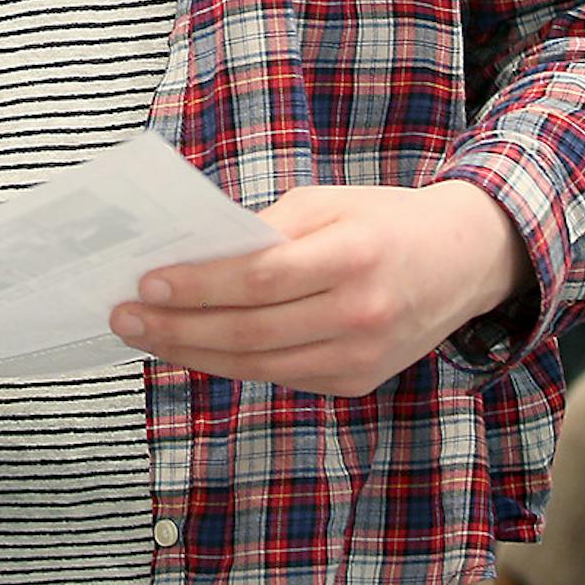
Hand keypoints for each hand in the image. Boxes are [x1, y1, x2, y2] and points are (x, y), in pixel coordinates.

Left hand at [109, 181, 529, 397]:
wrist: (462, 263)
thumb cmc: (382, 220)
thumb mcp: (327, 202)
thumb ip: (265, 230)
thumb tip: (195, 256)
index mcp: (354, 256)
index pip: (259, 280)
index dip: (198, 285)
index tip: (145, 282)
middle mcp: (360, 315)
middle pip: (249, 332)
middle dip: (177, 327)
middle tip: (123, 317)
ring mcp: (360, 358)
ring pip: (258, 365)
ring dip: (192, 353)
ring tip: (144, 337)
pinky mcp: (355, 382)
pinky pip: (279, 375)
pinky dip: (229, 365)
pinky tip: (191, 348)